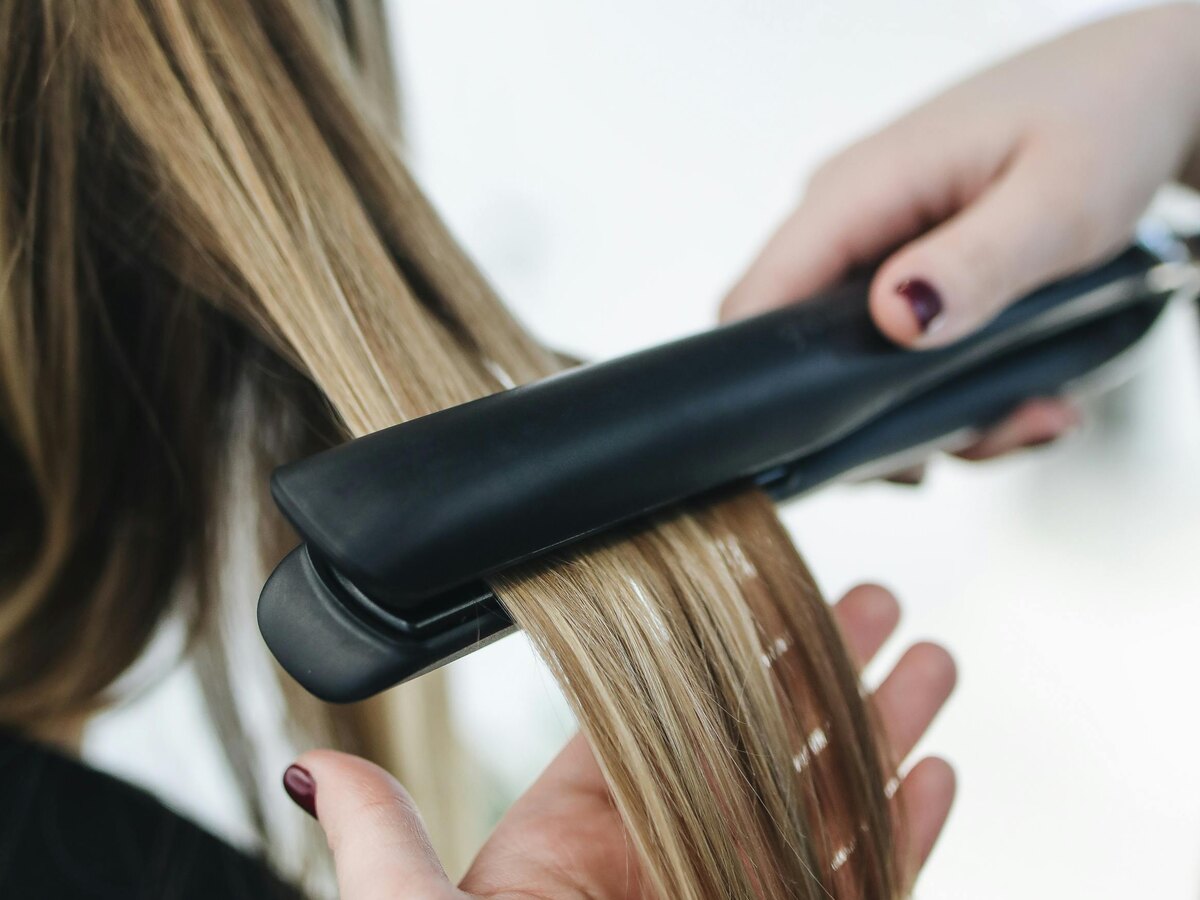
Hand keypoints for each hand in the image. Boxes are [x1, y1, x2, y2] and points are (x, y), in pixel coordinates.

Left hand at [283, 585, 956, 898]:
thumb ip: (387, 847)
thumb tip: (321, 769)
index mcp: (576, 850)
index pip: (662, 721)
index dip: (720, 652)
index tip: (759, 593)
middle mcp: (666, 871)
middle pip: (762, 746)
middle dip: (823, 670)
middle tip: (872, 603)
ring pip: (828, 808)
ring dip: (884, 734)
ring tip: (926, 664)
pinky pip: (866, 886)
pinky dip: (907, 832)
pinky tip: (933, 777)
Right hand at [722, 2, 1199, 458]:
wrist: (1140, 85)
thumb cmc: (1106, 115)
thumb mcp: (1061, 201)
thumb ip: (977, 264)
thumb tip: (895, 320)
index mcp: (855, 191)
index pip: (755, 304)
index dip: (773, 388)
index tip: (849, 446)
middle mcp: (844, 219)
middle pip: (804, 354)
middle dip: (883, 421)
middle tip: (987, 432)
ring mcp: (869, 244)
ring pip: (854, 365)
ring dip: (935, 414)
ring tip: (1027, 414)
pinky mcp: (899, 266)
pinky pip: (893, 349)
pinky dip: (952, 388)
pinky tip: (1020, 392)